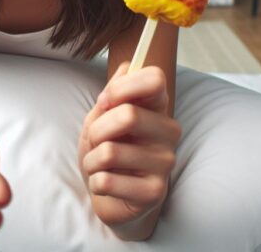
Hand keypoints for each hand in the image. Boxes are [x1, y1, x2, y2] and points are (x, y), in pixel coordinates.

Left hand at [78, 61, 181, 231]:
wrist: (108, 191)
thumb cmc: (107, 146)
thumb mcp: (102, 114)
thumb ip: (112, 92)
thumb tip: (126, 67)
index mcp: (157, 106)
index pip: (155, 78)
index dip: (122, 87)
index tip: (104, 100)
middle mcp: (168, 132)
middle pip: (128, 115)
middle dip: (97, 129)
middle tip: (95, 139)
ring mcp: (165, 163)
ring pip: (110, 151)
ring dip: (91, 159)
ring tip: (99, 164)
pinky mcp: (154, 193)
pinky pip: (107, 180)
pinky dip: (95, 182)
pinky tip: (104, 182)